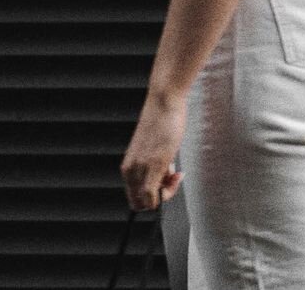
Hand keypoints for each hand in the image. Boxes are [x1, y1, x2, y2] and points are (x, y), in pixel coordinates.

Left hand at [120, 90, 186, 210]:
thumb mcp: (152, 149)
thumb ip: (152, 167)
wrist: (164, 101)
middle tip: (171, 178)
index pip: (135, 199)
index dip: (151, 196)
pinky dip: (168, 193)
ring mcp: (141, 169)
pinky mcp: (155, 164)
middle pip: (141, 204)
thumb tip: (163, 182)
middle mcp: (130, 170)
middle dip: (159, 197)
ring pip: (150, 203)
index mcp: (127, 167)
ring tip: (174, 169)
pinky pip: (155, 197)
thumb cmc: (161, 122)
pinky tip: (176, 173)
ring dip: (166, 192)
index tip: (164, 181)